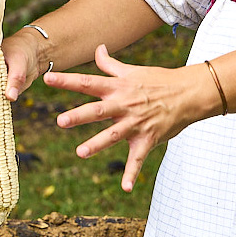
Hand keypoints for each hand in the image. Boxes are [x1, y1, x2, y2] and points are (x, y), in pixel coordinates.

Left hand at [44, 44, 216, 192]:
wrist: (188, 93)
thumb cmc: (158, 80)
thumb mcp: (132, 70)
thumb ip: (110, 64)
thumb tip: (97, 48)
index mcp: (117, 88)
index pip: (88, 82)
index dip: (67, 81)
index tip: (47, 79)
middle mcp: (123, 105)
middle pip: (98, 111)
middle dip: (79, 116)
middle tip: (61, 121)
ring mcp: (135, 123)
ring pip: (113, 135)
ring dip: (97, 144)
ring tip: (80, 152)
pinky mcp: (147, 139)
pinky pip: (138, 158)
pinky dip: (132, 174)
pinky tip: (125, 187)